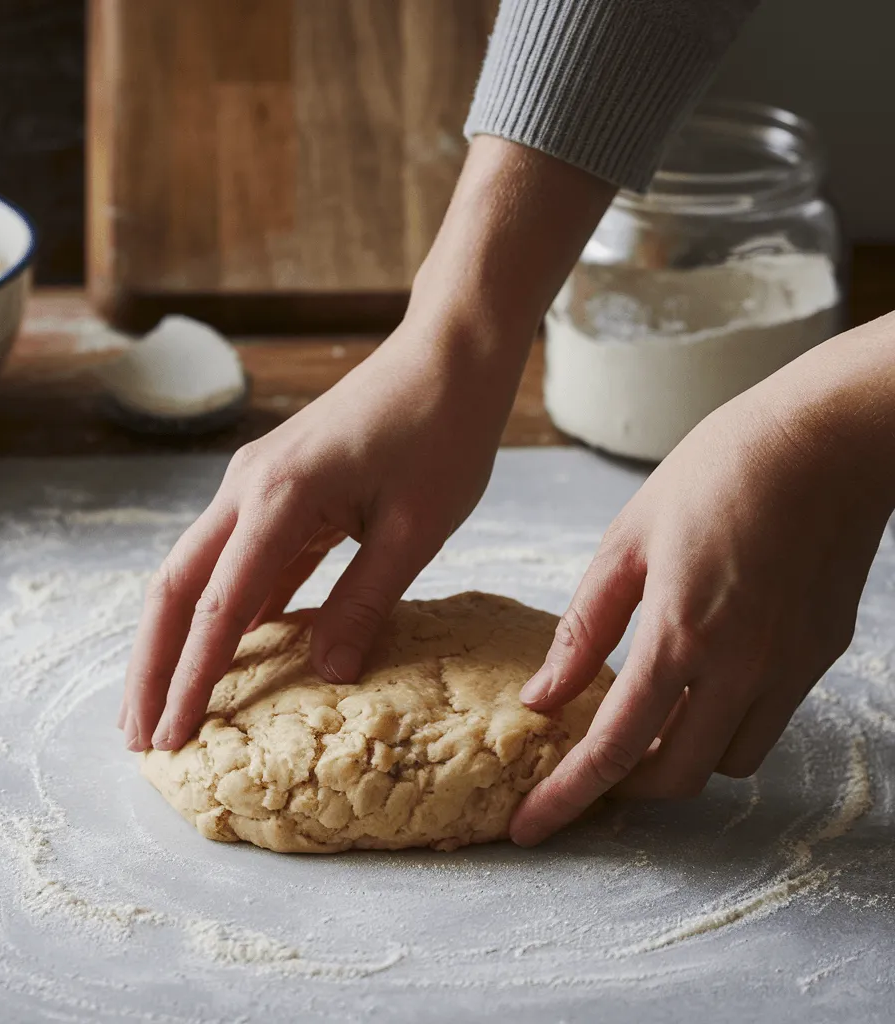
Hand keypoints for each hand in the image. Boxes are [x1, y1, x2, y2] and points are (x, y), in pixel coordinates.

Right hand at [118, 315, 519, 750]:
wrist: (449, 353)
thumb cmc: (442, 430)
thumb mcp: (414, 528)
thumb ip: (364, 601)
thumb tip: (328, 673)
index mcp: (278, 497)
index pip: (217, 608)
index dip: (191, 680)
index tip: (171, 739)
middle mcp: (248, 488)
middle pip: (174, 587)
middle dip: (152, 665)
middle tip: (140, 736)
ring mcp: (257, 485)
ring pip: (197, 573)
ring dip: (180, 640)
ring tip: (167, 706)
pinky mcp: (280, 489)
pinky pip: (240, 559)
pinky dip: (226, 609)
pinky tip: (228, 652)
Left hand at [512, 317, 894, 845]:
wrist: (827, 437)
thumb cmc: (717, 472)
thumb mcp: (627, 541)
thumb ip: (584, 628)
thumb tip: (545, 697)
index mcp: (682, 635)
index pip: (615, 749)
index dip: (566, 797)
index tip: (529, 828)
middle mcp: (745, 668)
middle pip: (677, 776)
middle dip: (624, 785)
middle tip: (586, 761)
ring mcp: (793, 666)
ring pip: (730, 759)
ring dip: (680, 755)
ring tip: (643, 714)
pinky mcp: (822, 653)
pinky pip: (769, 720)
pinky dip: (724, 722)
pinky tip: (700, 678)